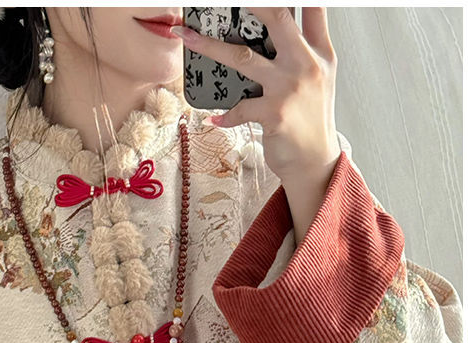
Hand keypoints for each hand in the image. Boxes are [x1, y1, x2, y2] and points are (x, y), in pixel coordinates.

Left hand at [171, 7, 340, 184]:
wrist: (314, 162)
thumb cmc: (310, 120)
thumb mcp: (319, 79)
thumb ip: (303, 51)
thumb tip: (277, 28)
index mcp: (320, 53)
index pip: (315, 10)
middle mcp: (307, 65)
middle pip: (278, 19)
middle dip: (253, 2)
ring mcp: (289, 88)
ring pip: (243, 58)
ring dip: (209, 47)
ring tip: (187, 36)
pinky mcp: (274, 113)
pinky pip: (240, 107)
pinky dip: (224, 114)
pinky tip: (214, 118)